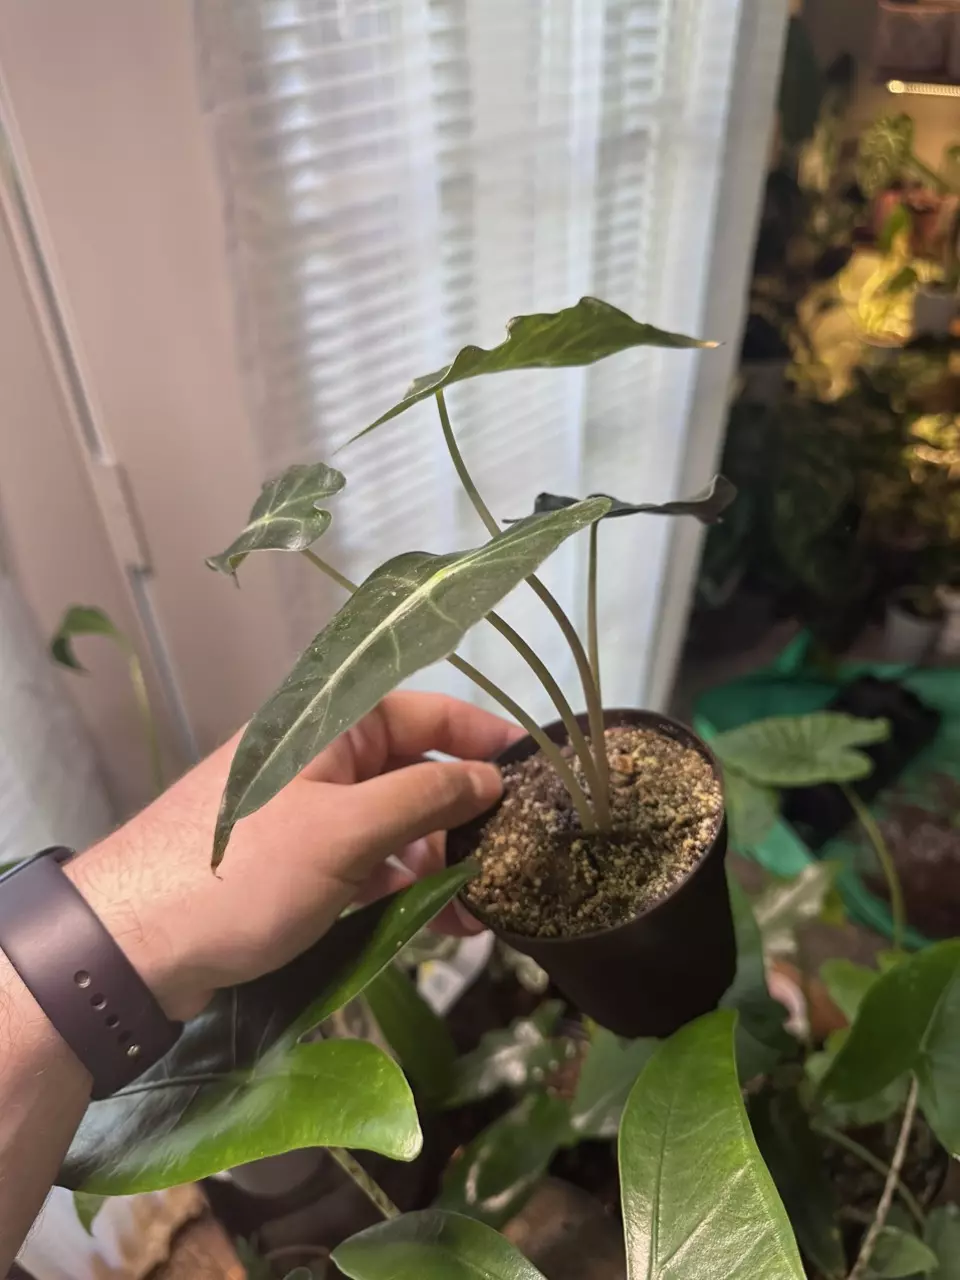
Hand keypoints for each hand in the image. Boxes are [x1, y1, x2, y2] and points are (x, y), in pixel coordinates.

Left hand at [66, 692, 521, 1021]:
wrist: (136, 946)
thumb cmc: (246, 874)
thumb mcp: (345, 832)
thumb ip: (423, 798)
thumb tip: (488, 777)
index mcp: (326, 730)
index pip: (420, 711)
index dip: (478, 732)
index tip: (531, 766)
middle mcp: (320, 762)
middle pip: (412, 771)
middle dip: (463, 815)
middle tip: (510, 859)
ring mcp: (308, 816)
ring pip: (394, 824)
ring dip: (438, 861)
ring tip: (480, 911)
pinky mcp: (298, 865)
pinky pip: (368, 863)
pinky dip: (402, 887)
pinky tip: (437, 924)